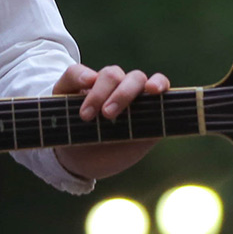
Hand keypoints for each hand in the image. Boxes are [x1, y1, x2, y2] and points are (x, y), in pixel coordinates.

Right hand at [50, 63, 170, 180]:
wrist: (74, 161)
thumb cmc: (105, 155)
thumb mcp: (126, 151)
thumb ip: (143, 134)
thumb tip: (155, 122)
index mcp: (142, 106)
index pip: (157, 84)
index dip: (159, 83)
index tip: (153, 90)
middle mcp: (124, 90)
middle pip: (134, 78)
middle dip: (123, 94)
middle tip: (107, 115)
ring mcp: (100, 86)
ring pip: (110, 74)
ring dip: (99, 93)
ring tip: (87, 116)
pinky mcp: (73, 85)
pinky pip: (76, 72)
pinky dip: (81, 76)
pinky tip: (83, 85)